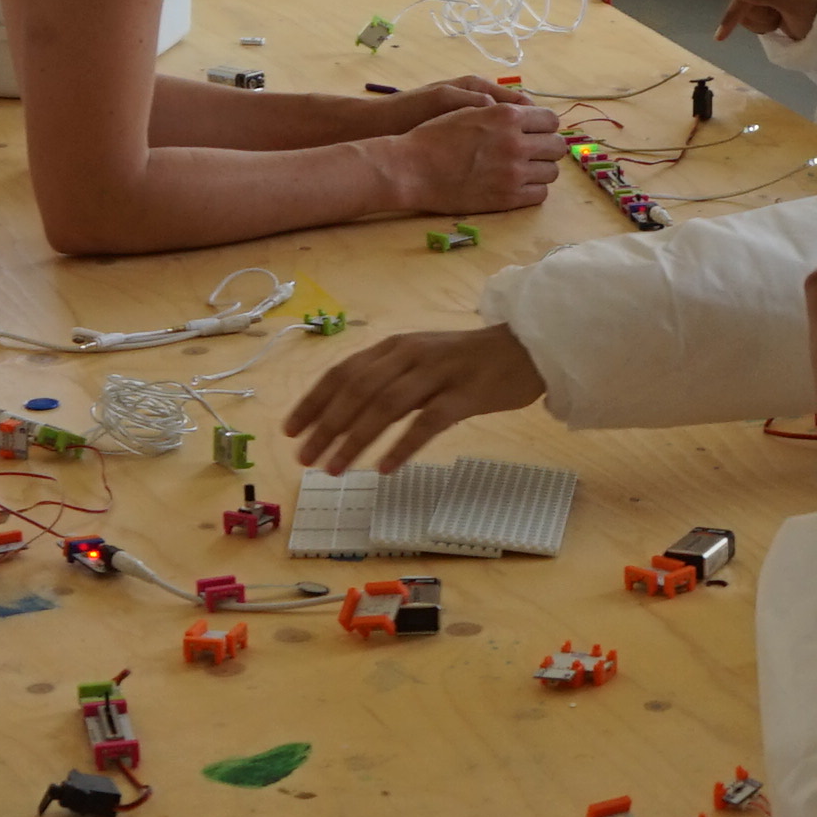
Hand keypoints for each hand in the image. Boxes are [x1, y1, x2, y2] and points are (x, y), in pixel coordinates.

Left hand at [287, 324, 547, 472]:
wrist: (526, 347)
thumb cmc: (469, 361)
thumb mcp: (421, 361)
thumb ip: (388, 381)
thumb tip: (344, 415)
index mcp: (395, 347)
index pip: (343, 372)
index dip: (313, 401)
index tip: (290, 431)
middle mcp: (411, 356)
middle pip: (358, 391)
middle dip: (326, 426)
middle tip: (305, 459)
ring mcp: (440, 373)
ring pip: (386, 406)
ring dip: (355, 439)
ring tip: (334, 468)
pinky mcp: (467, 394)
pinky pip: (429, 422)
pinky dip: (404, 445)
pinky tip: (386, 468)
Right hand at [376, 84, 561, 214]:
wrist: (412, 169)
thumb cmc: (433, 136)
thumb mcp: (467, 109)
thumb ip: (500, 110)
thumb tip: (527, 111)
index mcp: (507, 116)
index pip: (551, 120)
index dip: (545, 125)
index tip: (537, 131)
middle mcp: (515, 143)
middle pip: (556, 146)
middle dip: (547, 147)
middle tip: (534, 151)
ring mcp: (513, 173)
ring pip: (551, 172)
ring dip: (541, 169)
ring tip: (525, 169)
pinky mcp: (507, 198)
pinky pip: (539, 194)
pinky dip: (533, 189)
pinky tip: (519, 185)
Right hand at [716, 0, 816, 44]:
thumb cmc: (815, 15)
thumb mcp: (794, 7)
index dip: (735, 12)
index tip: (721, 35)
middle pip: (743, 0)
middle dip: (758, 17)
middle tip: (775, 23)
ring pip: (744, 8)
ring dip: (760, 21)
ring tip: (778, 21)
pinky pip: (749, 12)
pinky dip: (760, 22)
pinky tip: (775, 21)